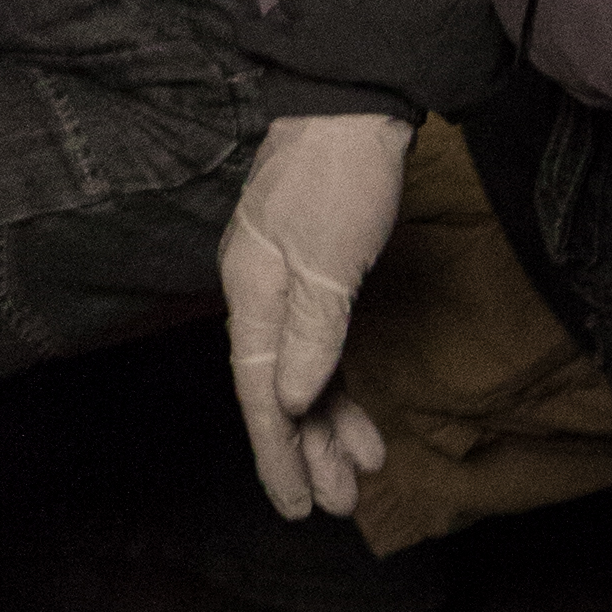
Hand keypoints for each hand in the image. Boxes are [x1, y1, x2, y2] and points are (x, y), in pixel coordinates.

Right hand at [220, 104, 412, 515]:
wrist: (352, 106)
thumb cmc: (337, 179)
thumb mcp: (327, 261)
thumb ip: (308, 334)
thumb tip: (287, 401)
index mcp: (251, 294)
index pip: (260, 392)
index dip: (278, 452)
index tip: (295, 505)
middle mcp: (259, 296)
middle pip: (279, 392)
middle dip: (308, 451)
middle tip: (339, 505)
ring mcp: (286, 286)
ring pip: (302, 375)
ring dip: (329, 426)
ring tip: (360, 473)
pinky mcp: (316, 276)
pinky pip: (320, 350)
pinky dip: (338, 387)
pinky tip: (359, 417)